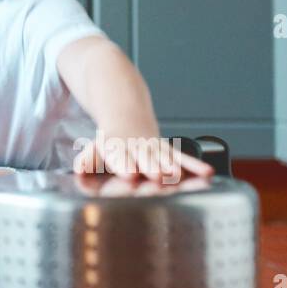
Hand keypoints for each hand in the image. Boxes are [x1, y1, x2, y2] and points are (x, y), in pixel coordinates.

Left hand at [72, 132, 214, 183]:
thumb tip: (78, 169)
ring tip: (179, 175)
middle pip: (145, 157)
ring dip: (174, 166)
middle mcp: (138, 147)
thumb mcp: (93, 149)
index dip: (124, 163)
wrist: (126, 111)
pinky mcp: (169, 151)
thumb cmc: (109, 141)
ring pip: (166, 157)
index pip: (120, 156)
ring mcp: (155, 149)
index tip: (130, 173)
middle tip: (157, 176)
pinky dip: (196, 165)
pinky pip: (184, 159)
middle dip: (152, 167)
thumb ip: (86, 161)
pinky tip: (207, 173)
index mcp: (117, 146)